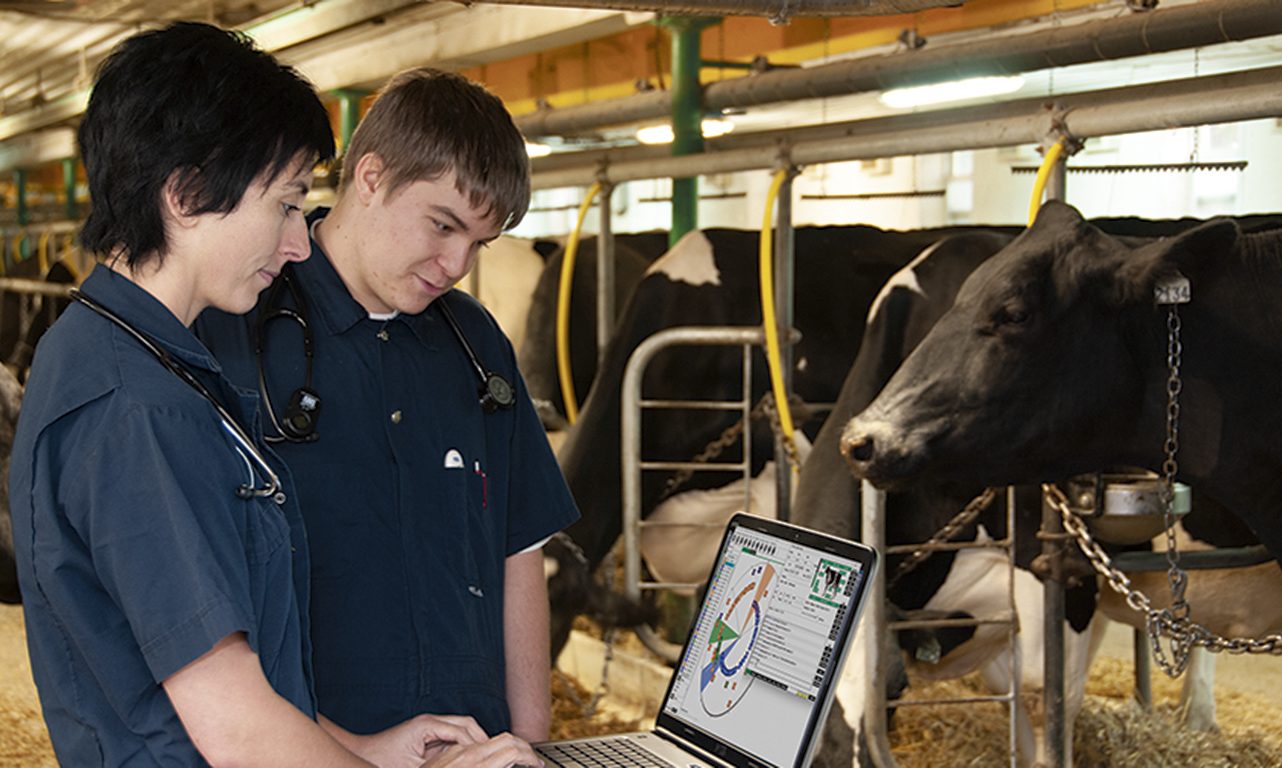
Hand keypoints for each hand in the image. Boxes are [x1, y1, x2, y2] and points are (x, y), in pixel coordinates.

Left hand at [348, 714, 488, 767]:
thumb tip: (461, 762)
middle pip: (467, 724)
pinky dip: (464, 745)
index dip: (478, 747)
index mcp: (427, 726)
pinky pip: (453, 736)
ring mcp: (429, 725)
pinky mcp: (427, 733)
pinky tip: (470, 760)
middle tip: (496, 756)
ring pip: (463, 728)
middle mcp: (430, 721)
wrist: (361, 753)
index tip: (490, 759)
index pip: (463, 733)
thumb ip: (441, 764)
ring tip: (487, 758)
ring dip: (475, 742)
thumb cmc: (381, 760)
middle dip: (482, 740)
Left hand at [421, 732, 543, 767]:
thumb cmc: (412, 767)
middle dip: (523, 749)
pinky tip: (494, 760)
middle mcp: (463, 751)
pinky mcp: (448, 753)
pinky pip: (477, 746)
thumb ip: (486, 766)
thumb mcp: (464, 767)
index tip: (538, 765)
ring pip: (491, 740)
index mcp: (469, 761)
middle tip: (534, 762)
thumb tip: (504, 762)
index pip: (510, 748)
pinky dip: (492, 751)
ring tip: (519, 760)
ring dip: (509, 748)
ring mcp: (455, 750)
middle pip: (504, 739)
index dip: (529, 755)